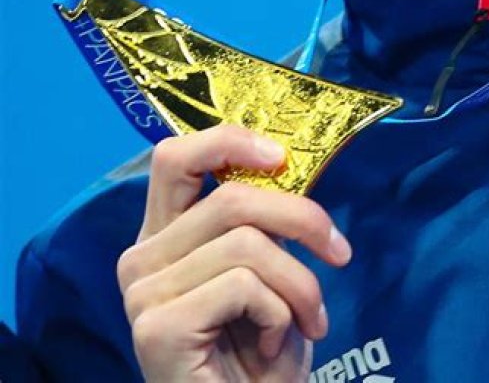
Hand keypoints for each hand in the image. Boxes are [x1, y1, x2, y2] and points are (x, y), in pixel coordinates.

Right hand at [117, 125, 351, 381]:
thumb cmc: (259, 355)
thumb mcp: (264, 271)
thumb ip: (256, 222)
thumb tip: (282, 160)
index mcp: (162, 237)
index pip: (173, 157)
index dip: (228, 141)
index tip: (281, 156)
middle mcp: (141, 258)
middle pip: (230, 198)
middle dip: (301, 219)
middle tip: (339, 252)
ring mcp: (143, 293)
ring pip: (248, 245)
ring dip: (299, 283)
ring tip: (309, 321)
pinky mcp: (158, 326)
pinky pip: (244, 285)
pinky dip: (279, 313)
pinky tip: (271, 345)